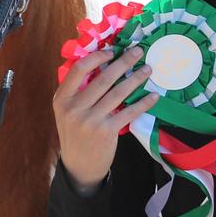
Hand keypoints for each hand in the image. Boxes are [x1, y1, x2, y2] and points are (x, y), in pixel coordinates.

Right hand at [52, 46, 158, 195]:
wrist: (79, 166)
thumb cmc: (75, 132)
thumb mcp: (66, 111)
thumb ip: (78, 90)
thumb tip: (102, 63)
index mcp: (62, 98)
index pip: (79, 69)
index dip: (97, 57)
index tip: (112, 51)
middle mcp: (74, 108)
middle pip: (103, 78)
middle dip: (123, 62)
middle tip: (138, 51)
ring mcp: (90, 120)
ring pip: (118, 93)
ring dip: (136, 79)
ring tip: (148, 69)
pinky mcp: (106, 132)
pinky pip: (128, 112)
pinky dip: (143, 102)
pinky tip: (153, 96)